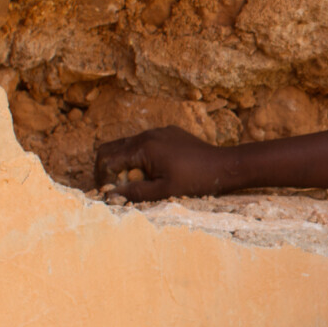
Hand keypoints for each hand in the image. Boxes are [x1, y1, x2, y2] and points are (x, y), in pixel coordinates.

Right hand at [93, 126, 235, 201]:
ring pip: (127, 144)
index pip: (107, 159)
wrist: (225, 165)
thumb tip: (109, 195)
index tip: (109, 191)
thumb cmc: (196, 180)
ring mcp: (159, 131)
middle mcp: (148, 134)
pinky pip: (145, 141)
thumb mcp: (164, 191)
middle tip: (114, 186)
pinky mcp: (169, 133)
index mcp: (143, 147)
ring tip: (133, 181)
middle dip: (107, 167)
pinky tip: (152, 171)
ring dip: (123, 162)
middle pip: (111, 147)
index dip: (102, 177)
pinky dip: (139, 155)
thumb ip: (134, 192)